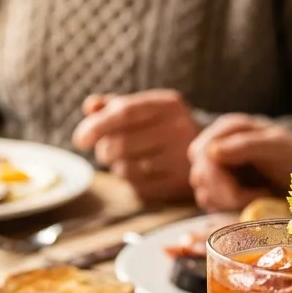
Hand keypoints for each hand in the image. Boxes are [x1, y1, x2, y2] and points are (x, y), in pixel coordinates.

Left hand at [72, 90, 198, 203]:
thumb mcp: (147, 108)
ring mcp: (180, 160)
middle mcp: (178, 130)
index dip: (97, 126)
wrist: (211, 149)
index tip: (80, 139)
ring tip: (127, 159)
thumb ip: (115, 105)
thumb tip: (90, 107)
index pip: (125, 113)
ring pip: (125, 169)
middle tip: (106, 150)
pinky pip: (137, 187)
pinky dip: (130, 181)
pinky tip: (140, 172)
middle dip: (103, 150)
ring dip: (116, 167)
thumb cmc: (166, 125)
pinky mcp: (178, 185)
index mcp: (168, 105)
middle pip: (120, 145)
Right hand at [187, 114, 291, 212]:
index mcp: (227, 129)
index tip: (240, 196)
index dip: (216, 180)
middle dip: (225, 196)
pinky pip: (211, 203)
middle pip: (201, 176)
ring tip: (258, 198)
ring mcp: (214, 167)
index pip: (203, 154)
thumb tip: (212, 151)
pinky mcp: (218, 187)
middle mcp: (215, 145)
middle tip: (255, 200)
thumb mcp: (276, 146)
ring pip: (204, 192)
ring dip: (229, 204)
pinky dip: (228, 208)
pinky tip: (250, 202)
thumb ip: (246, 145)